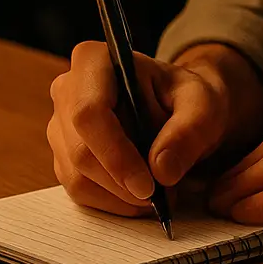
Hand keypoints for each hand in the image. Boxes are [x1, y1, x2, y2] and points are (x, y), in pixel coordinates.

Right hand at [47, 43, 262, 216]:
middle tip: (164, 196)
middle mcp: (66, 90)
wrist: (176, 107)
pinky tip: (139, 196)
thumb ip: (188, 132)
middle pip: (81, 150)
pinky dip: (113, 202)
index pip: (89, 113)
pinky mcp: (63, 155)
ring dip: (121, 196)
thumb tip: (161, 170)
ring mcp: (59, 125)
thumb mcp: (203, 105)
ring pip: (77, 176)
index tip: (148, 186)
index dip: (115, 154)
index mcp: (94, 61)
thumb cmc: (186, 98)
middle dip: (123, 182)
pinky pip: (78, 190)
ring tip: (159, 193)